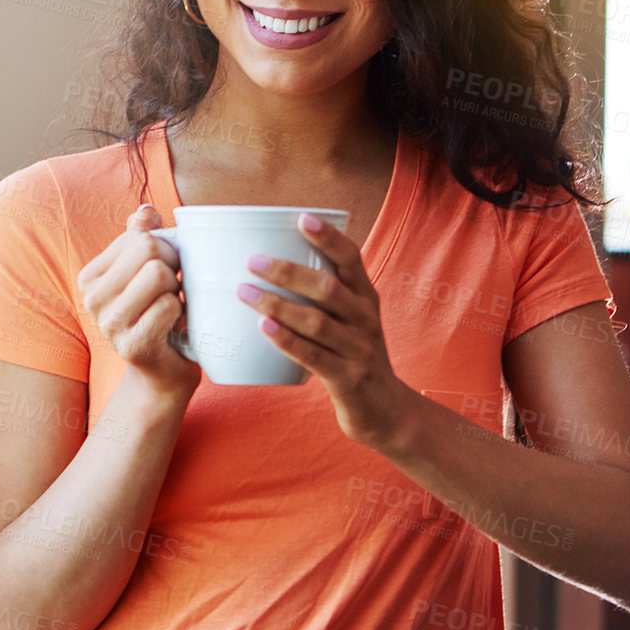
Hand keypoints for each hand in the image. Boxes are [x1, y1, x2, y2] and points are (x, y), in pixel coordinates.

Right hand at [77, 204, 200, 399]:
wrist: (161, 373)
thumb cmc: (157, 316)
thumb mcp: (145, 273)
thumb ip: (141, 238)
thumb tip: (145, 210)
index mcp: (91, 276)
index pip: (139, 235)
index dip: (166, 249)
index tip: (165, 272)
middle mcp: (93, 299)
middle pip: (150, 250)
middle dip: (174, 266)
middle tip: (173, 291)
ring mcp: (109, 324)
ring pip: (160, 275)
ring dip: (178, 292)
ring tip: (172, 309)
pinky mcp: (132, 346)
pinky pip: (168, 307)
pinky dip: (182, 315)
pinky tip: (176, 328)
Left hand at [236, 212, 407, 445]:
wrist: (386, 410)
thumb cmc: (354, 355)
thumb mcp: (350, 319)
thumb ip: (324, 295)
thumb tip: (271, 263)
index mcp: (365, 297)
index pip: (351, 259)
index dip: (328, 237)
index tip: (302, 218)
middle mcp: (365, 318)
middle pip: (327, 288)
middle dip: (287, 272)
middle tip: (251, 261)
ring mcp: (358, 349)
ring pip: (316, 322)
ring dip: (277, 304)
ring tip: (244, 292)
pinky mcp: (348, 378)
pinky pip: (314, 356)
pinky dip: (287, 340)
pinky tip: (264, 327)